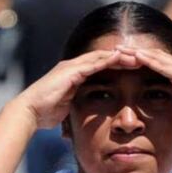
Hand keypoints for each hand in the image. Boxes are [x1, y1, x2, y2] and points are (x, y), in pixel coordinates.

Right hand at [14, 49, 136, 128]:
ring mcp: (71, 67)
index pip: (101, 66)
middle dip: (122, 58)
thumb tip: (91, 115)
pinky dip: (106, 59)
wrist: (29, 112)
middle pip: (103, 58)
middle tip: (142, 58)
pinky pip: (91, 63)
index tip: (135, 67)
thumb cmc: (47, 112)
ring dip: (119, 56)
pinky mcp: (69, 71)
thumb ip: (80, 104)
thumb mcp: (70, 106)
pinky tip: (119, 58)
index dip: (118, 65)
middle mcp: (73, 67)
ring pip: (100, 57)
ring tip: (136, 57)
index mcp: (75, 74)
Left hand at [118, 46, 171, 122]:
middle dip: (134, 52)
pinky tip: (135, 56)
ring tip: (119, 48)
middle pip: (153, 56)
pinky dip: (147, 59)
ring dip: (136, 52)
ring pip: (154, 57)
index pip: (158, 63)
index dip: (141, 59)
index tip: (125, 58)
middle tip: (116, 47)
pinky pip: (162, 64)